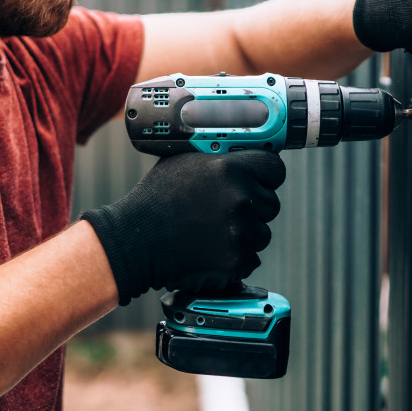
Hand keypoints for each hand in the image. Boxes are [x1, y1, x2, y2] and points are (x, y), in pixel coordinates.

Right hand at [80, 150, 286, 304]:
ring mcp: (240, 231)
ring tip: (214, 231)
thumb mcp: (184, 162)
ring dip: (245, 234)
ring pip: (261, 233)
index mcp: (230, 169)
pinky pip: (251, 258)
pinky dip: (236, 258)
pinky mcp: (236, 259)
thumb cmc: (156, 199)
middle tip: (227, 211)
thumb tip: (237, 151)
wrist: (137, 240)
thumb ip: (218, 158)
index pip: (274, 169)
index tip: (260, 181)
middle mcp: (240, 198)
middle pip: (270, 204)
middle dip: (254, 208)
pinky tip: (212, 249)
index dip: (267, 176)